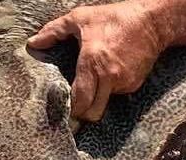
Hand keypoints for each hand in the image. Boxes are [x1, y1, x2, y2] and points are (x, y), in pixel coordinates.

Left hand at [28, 2, 167, 120]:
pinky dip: (110, 89)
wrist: (152, 21)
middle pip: (92, 113)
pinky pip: (116, 94)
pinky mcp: (134, 85)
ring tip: (93, 83)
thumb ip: (53, 31)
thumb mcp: (80, 18)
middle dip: (82, 114)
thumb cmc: (114, 18)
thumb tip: (33, 43)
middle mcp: (109, 77)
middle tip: (75, 107)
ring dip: (96, 99)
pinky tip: (109, 74)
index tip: (63, 108)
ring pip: (104, 104)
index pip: (80, 99)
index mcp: (92, 62)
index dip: (70, 109)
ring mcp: (123, 83)